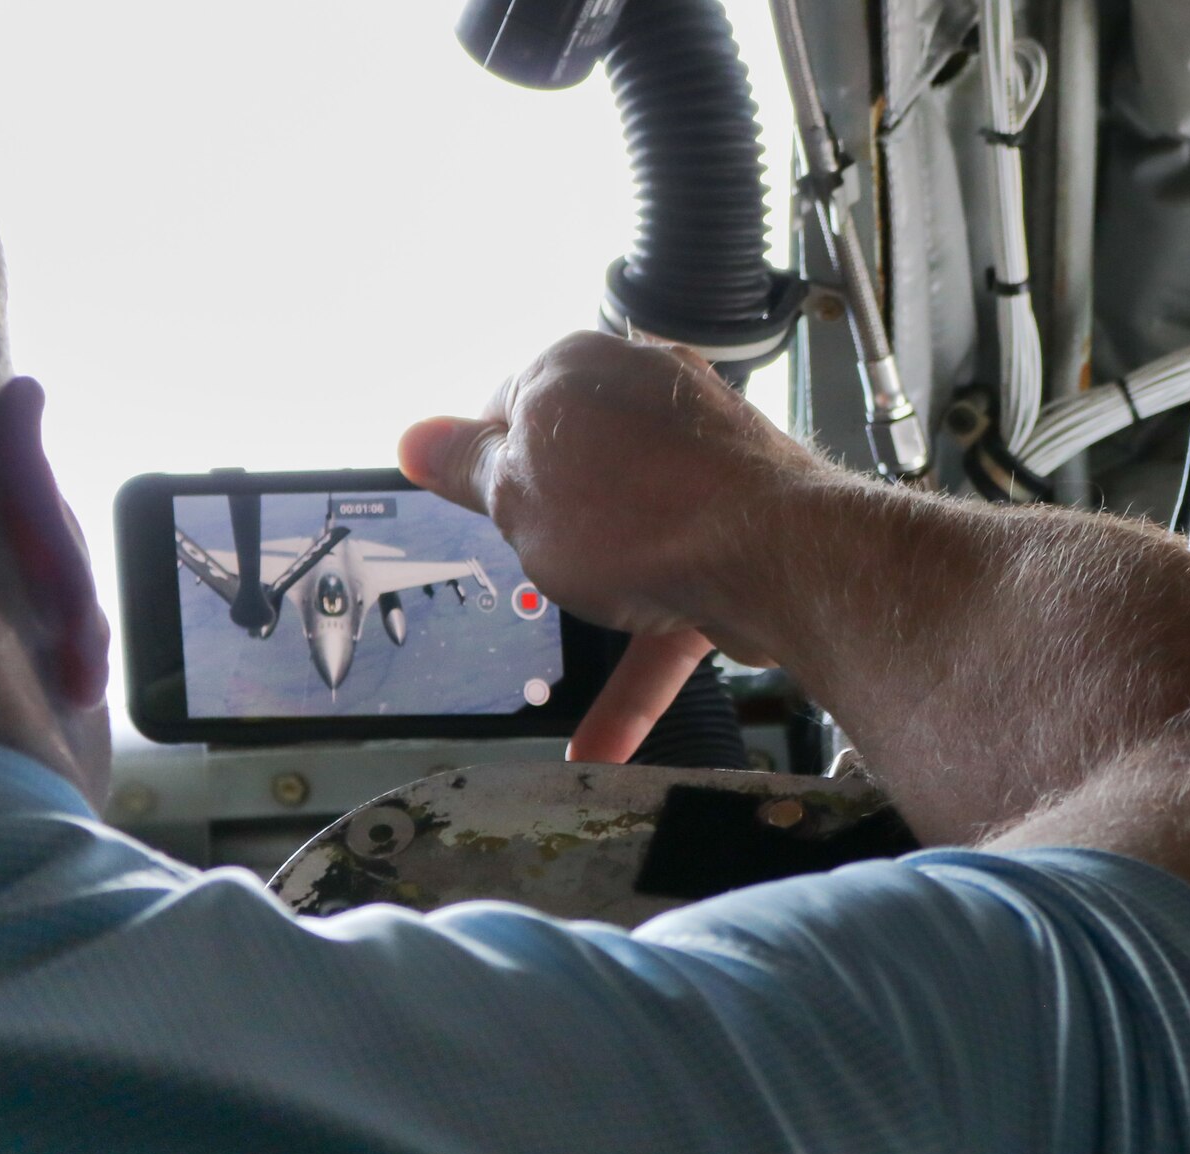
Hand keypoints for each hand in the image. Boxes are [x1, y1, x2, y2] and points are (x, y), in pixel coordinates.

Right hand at [399, 331, 821, 760]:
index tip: (471, 510)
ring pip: (624, 542)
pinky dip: (637, 670)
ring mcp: (698, 469)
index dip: (482, 465)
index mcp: (581, 371)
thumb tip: (413, 438)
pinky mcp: (734, 538)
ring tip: (557, 657)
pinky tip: (600, 748)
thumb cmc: (632, 509)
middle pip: (569, 471)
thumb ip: (466, 468)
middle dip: (543, 527)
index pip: (506, 405)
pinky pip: (670, 607)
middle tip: (519, 564)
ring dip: (593, 604)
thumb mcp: (515, 492)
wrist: (776, 555)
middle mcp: (646, 401)